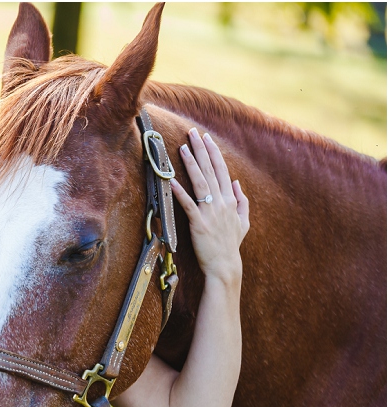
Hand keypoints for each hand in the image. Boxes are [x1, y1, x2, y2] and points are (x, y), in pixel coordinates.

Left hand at [170, 128, 249, 284]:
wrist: (225, 265)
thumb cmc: (231, 245)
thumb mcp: (243, 222)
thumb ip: (242, 201)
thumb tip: (237, 183)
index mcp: (230, 200)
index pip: (221, 170)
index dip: (213, 152)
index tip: (206, 138)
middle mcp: (221, 202)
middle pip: (211, 170)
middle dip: (201, 150)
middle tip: (193, 133)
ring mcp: (210, 212)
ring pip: (200, 182)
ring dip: (191, 164)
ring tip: (182, 148)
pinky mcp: (198, 223)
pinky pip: (188, 204)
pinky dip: (180, 192)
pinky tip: (172, 180)